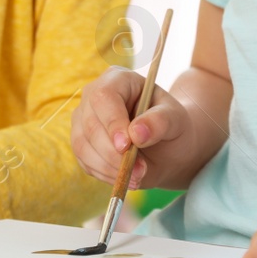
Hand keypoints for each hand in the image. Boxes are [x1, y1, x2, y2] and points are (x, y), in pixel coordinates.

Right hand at [70, 67, 196, 190]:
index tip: (126, 146)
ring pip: (83, 145)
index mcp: (117, 80)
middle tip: (140, 171)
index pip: (103, 97)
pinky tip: (125, 177)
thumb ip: (159, 121)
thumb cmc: (170, 124)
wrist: (165, 144)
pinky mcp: (81, 142)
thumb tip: (137, 134)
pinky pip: (84, 161)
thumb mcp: (175, 119)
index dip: (112, 122)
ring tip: (137, 178)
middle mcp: (93, 96)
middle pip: (90, 124)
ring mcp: (83, 119)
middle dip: (113, 153)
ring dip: (109, 167)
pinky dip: (104, 174)